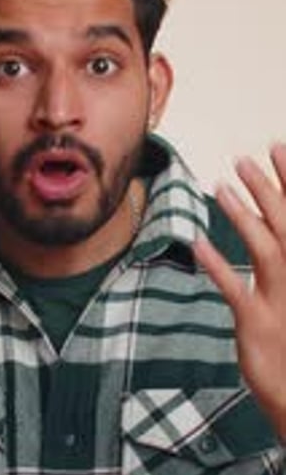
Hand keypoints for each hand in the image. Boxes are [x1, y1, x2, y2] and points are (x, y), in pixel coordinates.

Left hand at [193, 144, 285, 440]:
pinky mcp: (257, 326)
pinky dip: (217, 264)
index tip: (278, 147)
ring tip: (221, 186)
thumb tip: (269, 226)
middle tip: (244, 158)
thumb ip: (278, 259)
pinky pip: (235, 289)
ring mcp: (283, 303)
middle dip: (268, 188)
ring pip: (265, 249)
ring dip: (244, 215)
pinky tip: (197, 242)